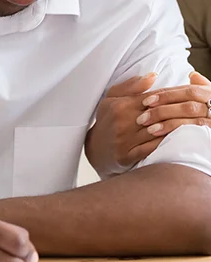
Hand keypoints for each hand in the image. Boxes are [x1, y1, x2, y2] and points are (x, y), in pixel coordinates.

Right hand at [86, 72, 210, 177]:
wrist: (93, 149)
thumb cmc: (105, 122)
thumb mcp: (111, 99)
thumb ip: (131, 86)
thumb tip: (152, 75)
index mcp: (120, 106)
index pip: (153, 98)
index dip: (173, 95)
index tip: (189, 94)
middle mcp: (122, 123)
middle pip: (159, 114)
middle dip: (180, 111)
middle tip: (199, 108)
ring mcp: (124, 140)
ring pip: (158, 131)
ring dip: (178, 127)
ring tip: (195, 122)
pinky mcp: (126, 156)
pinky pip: (151, 148)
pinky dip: (167, 143)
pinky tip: (179, 139)